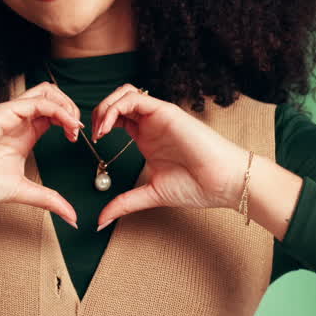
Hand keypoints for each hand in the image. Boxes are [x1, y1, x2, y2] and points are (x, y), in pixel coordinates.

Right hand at [0, 82, 84, 227]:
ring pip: (46, 92)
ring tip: (73, 125)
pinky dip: (58, 110)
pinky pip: (37, 102)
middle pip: (52, 96)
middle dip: (71, 108)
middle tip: (77, 129)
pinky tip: (66, 125)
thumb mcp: (24, 192)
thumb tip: (73, 219)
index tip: (76, 139)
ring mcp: (11, 114)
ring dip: (66, 104)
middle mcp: (18, 120)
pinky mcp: (3, 112)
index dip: (70, 121)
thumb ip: (49, 200)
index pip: (53, 114)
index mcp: (24, 134)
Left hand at [91, 84, 246, 230]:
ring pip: (124, 94)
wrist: (223, 183)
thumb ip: (125, 203)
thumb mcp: (151, 194)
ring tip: (99, 130)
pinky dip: (115, 108)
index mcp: (147, 138)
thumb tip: (100, 222)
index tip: (91, 143)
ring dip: (104, 107)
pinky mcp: (166, 111)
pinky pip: (135, 98)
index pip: (116, 119)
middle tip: (91, 134)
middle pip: (116, 102)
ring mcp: (159, 116)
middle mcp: (151, 123)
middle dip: (97, 113)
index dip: (99, 125)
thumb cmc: (197, 187)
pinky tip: (109, 128)